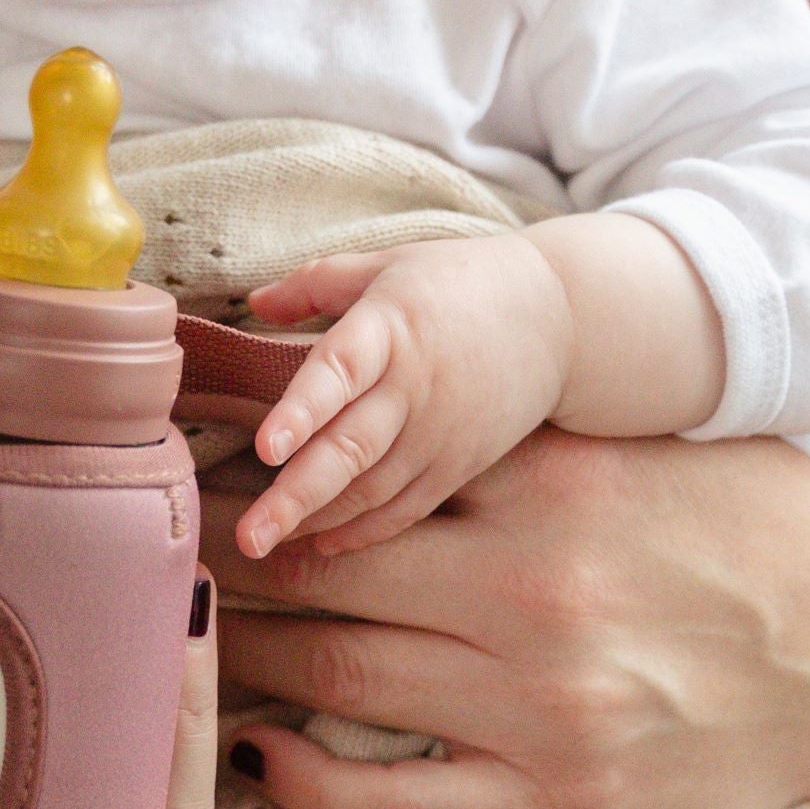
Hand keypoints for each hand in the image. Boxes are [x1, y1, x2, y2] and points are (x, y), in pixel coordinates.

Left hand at [208, 428, 809, 808]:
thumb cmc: (755, 520)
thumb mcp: (633, 441)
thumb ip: (510, 426)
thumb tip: (376, 400)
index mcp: (545, 482)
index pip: (359, 471)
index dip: (264, 472)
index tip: (193, 465)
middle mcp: (529, 589)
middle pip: (323, 570)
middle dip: (228, 558)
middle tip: (155, 548)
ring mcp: (541, 705)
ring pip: (337, 675)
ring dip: (247, 654)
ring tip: (185, 633)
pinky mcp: (560, 797)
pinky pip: (399, 801)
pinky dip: (313, 782)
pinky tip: (260, 753)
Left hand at [238, 237, 570, 557]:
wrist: (562, 319)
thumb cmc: (459, 283)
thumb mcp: (387, 265)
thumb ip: (315, 284)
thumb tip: (254, 303)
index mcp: (391, 329)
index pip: (341, 370)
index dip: (303, 409)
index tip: (266, 448)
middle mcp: (415, 387)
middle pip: (350, 448)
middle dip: (295, 495)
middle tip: (248, 537)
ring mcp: (440, 433)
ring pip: (372, 488)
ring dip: (315, 519)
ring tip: (261, 542)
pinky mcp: (459, 464)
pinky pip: (405, 507)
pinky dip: (362, 530)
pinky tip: (318, 544)